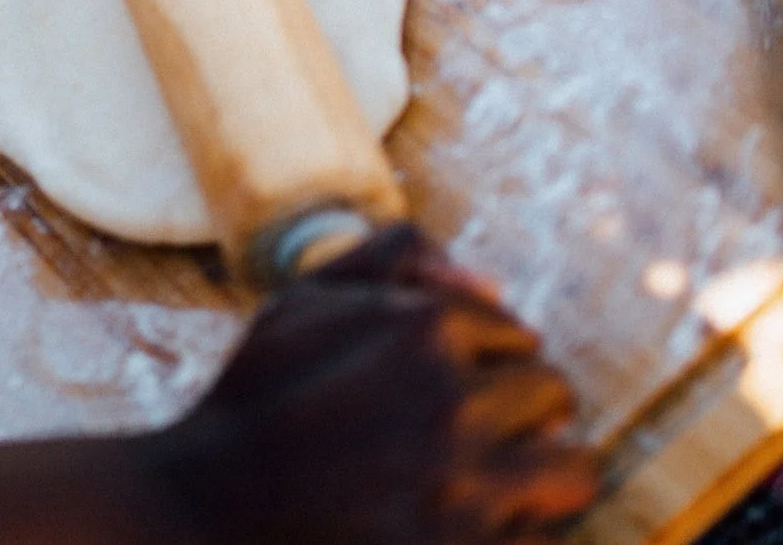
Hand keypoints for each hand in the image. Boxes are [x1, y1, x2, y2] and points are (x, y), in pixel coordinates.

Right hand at [146, 225, 598, 544]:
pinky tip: (461, 523)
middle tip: (470, 434)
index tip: (445, 389)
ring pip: (574, 469)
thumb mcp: (301, 303)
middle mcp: (452, 403)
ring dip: (545, 473)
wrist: (208, 512)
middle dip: (522, 410)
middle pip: (554, 393)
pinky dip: (516, 530)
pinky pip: (544, 538)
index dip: (486, 361)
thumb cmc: (256, 404)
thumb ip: (390, 264)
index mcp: (420, 328)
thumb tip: (490, 281)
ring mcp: (464, 488)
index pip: (516, 334)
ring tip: (493, 480)